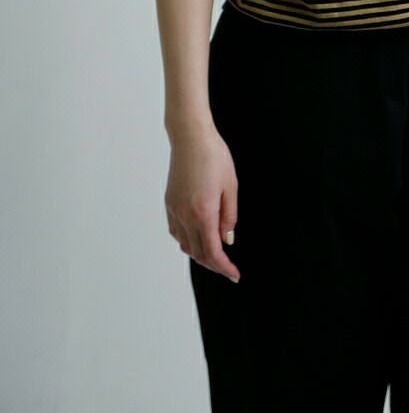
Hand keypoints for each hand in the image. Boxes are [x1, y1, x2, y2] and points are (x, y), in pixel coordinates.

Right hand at [164, 121, 240, 282]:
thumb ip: (229, 216)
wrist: (191, 137)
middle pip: (197, 253)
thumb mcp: (231, 186)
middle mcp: (185, 215)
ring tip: (216, 253)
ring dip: (200, 253)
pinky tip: (199, 236)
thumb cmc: (214, 157)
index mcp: (203, 213)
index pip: (212, 252)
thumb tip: (227, 240)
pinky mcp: (169, 203)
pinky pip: (177, 232)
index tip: (234, 274)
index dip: (224, 267)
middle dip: (214, 264)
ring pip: (185, 244)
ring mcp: (174, 210)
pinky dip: (188, 240)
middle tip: (228, 267)